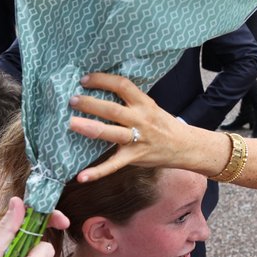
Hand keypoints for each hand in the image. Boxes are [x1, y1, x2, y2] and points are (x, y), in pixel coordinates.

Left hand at [69, 73, 183, 181]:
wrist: (184, 146)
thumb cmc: (163, 124)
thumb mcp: (150, 107)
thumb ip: (130, 101)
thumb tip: (100, 92)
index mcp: (144, 103)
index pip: (122, 85)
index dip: (103, 80)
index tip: (85, 79)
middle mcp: (141, 119)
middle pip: (112, 110)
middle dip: (90, 104)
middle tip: (72, 100)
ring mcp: (138, 139)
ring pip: (111, 133)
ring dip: (90, 128)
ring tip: (71, 123)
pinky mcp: (134, 157)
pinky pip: (114, 165)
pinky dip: (97, 172)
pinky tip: (82, 176)